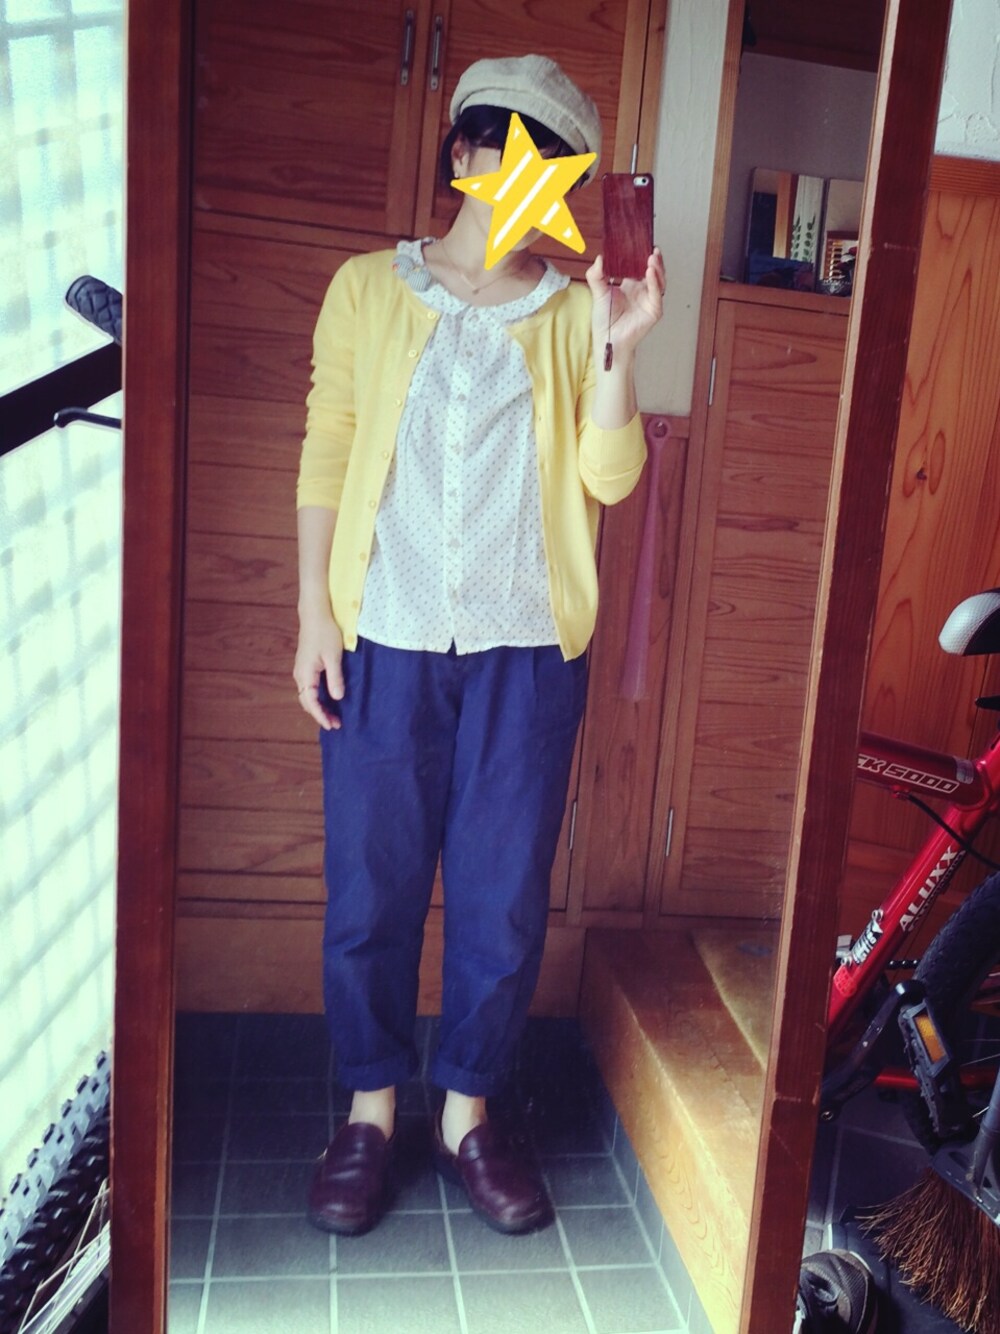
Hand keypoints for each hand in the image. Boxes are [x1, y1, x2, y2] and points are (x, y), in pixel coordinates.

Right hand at [293, 610, 343, 730]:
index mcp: (305, 674)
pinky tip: (328, 700)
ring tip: (333, 715)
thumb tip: (337, 698)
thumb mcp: (333, 656)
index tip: (331, 725)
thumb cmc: (325, 633)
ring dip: (319, 707)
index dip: (320, 716)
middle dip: (320, 714)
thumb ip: (335, 678)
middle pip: (307, 702)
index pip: (311, 702)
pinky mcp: (305, 667)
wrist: (315, 615)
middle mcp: (300, 675)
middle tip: (336, 724)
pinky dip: (318, 698)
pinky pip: (309, 688)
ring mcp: (301, 671)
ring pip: (308, 695)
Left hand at [586, 248, 664, 358]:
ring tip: (652, 257)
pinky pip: (656, 294)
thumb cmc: (605, 320)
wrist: (607, 339)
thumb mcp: (598, 292)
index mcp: (631, 284)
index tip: (642, 242)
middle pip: (654, 270)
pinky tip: (650, 272)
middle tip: (651, 247)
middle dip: (654, 258)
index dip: (643, 254)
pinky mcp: (653, 310)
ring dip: (657, 267)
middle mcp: (643, 290)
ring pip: (659, 280)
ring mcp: (650, 299)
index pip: (641, 265)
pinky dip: (654, 282)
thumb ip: (596, 275)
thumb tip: (599, 258)